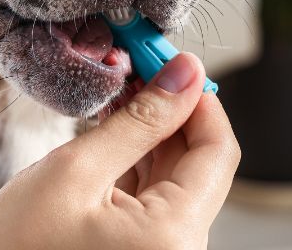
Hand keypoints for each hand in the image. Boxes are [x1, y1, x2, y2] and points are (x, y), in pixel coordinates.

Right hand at [0, 53, 240, 249]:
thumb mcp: (74, 171)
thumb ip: (139, 121)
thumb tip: (185, 73)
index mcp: (174, 237)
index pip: (217, 151)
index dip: (197, 97)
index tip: (169, 60)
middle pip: (198, 164)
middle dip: (172, 110)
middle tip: (139, 63)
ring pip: (175, 179)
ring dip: (152, 132)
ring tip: (119, 91)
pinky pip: (153, 200)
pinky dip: (136, 162)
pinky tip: (112, 129)